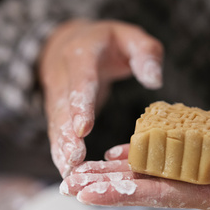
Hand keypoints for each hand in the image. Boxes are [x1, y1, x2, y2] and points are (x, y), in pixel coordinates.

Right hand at [39, 19, 163, 176]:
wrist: (71, 40)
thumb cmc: (110, 42)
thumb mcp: (132, 38)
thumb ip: (145, 54)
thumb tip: (154, 80)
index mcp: (82, 52)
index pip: (80, 79)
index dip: (80, 104)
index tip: (83, 129)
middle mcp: (62, 72)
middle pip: (63, 105)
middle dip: (67, 134)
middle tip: (74, 159)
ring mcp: (55, 91)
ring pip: (55, 121)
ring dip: (60, 147)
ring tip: (68, 172)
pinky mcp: (55, 108)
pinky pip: (55, 130)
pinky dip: (59, 150)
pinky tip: (65, 170)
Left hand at [60, 112, 209, 209]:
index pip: (163, 196)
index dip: (125, 195)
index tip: (89, 194)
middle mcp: (204, 181)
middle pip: (148, 184)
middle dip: (109, 185)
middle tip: (69, 183)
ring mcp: (204, 161)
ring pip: (154, 165)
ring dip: (119, 168)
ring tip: (83, 167)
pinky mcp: (209, 141)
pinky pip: (171, 145)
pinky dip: (145, 146)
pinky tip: (118, 148)